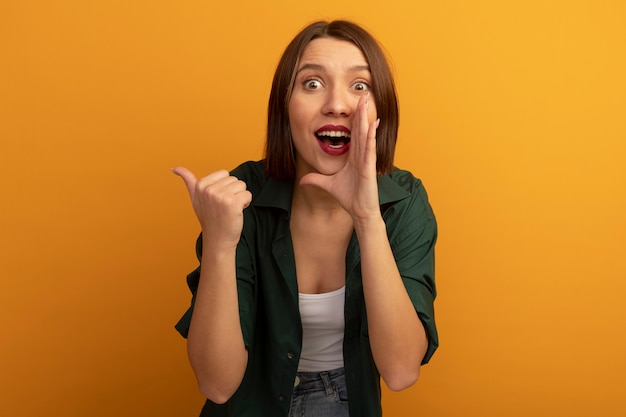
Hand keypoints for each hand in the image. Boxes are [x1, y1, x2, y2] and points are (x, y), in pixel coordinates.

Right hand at [172, 167, 251, 250]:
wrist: (217, 239)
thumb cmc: (209, 217)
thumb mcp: (195, 197)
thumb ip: (188, 180)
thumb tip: (174, 168)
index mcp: (200, 185)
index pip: (224, 173)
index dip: (225, 186)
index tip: (218, 199)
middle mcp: (209, 189)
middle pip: (234, 179)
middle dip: (233, 192)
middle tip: (224, 206)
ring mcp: (221, 196)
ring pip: (242, 185)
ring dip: (240, 197)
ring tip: (230, 209)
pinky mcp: (233, 203)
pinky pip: (248, 194)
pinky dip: (246, 203)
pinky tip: (236, 212)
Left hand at [300, 93, 380, 221]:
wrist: (359, 212)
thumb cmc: (349, 197)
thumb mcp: (327, 185)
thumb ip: (316, 180)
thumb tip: (303, 180)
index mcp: (353, 156)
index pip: (353, 133)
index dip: (353, 118)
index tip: (354, 104)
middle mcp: (361, 155)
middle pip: (360, 128)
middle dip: (361, 111)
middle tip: (363, 94)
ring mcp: (366, 160)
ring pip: (365, 134)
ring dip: (366, 117)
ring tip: (367, 102)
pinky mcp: (369, 167)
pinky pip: (369, 148)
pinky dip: (371, 136)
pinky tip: (372, 123)